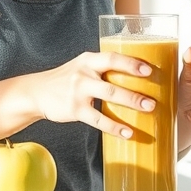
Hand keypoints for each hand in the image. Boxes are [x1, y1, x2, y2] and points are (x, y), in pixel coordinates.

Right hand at [26, 52, 155, 138]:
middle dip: (135, 89)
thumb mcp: (82, 66)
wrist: (36, 92)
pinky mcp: (74, 109)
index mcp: (88, 59)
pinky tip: (128, 133)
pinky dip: (114, 127)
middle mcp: (84, 73)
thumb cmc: (66, 79)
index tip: (149, 69)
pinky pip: (98, 120)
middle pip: (113, 79)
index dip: (131, 63)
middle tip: (154, 98)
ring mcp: (78, 91)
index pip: (112, 57)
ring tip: (149, 110)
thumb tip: (136, 75)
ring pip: (108, 96)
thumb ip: (103, 68)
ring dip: (130, 103)